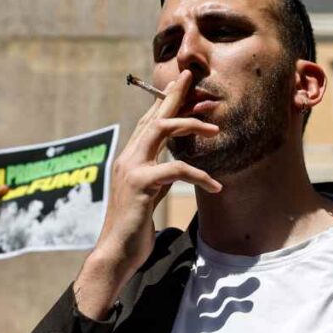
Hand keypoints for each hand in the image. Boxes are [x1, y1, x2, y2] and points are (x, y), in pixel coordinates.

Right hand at [74, 71, 220, 318]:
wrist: (116, 252)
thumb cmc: (134, 228)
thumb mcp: (149, 196)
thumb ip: (158, 178)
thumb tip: (175, 168)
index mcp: (130, 158)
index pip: (148, 121)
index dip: (165, 102)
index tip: (183, 84)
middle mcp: (128, 157)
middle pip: (153, 117)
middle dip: (175, 97)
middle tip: (195, 80)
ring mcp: (132, 169)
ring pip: (161, 131)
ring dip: (191, 124)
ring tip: (216, 128)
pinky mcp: (140, 184)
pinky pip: (176, 169)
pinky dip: (199, 174)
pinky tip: (216, 185)